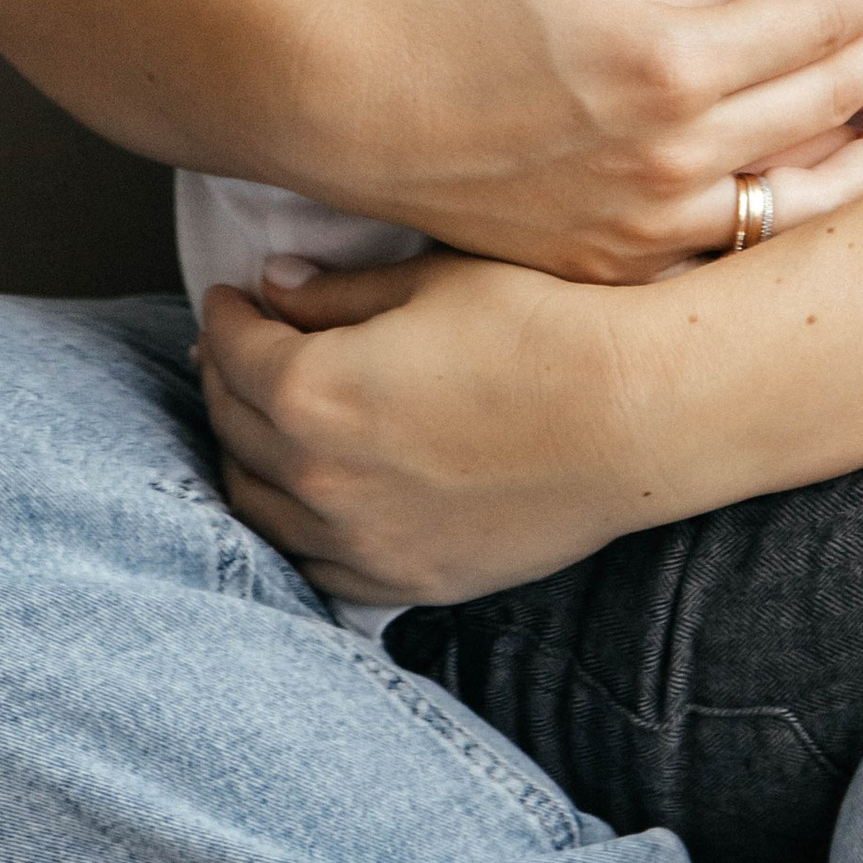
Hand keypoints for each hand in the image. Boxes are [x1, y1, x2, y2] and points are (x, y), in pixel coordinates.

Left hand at [199, 254, 661, 600]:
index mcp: (312, 391)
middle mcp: (319, 477)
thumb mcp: (434, 283)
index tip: (236, 297)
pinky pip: (317, 565)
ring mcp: (361, 540)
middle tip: (241, 350)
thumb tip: (278, 286)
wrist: (635, 415)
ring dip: (250, 457)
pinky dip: (298, 529)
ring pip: (260, 506)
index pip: (236, 348)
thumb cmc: (546, 331)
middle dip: (228, 378)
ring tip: (266, 424)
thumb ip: (342, 292)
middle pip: (234, 425)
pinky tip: (310, 501)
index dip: (229, 313)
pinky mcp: (408, 579)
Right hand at [296, 0, 862, 280]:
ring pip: (806, 199)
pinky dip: (800, 213)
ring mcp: (649, 222)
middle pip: (830, 105)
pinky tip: (832, 178)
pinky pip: (739, 244)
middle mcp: (673, 155)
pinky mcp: (622, 263)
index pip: (816, 22)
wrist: (356, 109)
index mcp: (668, 62)